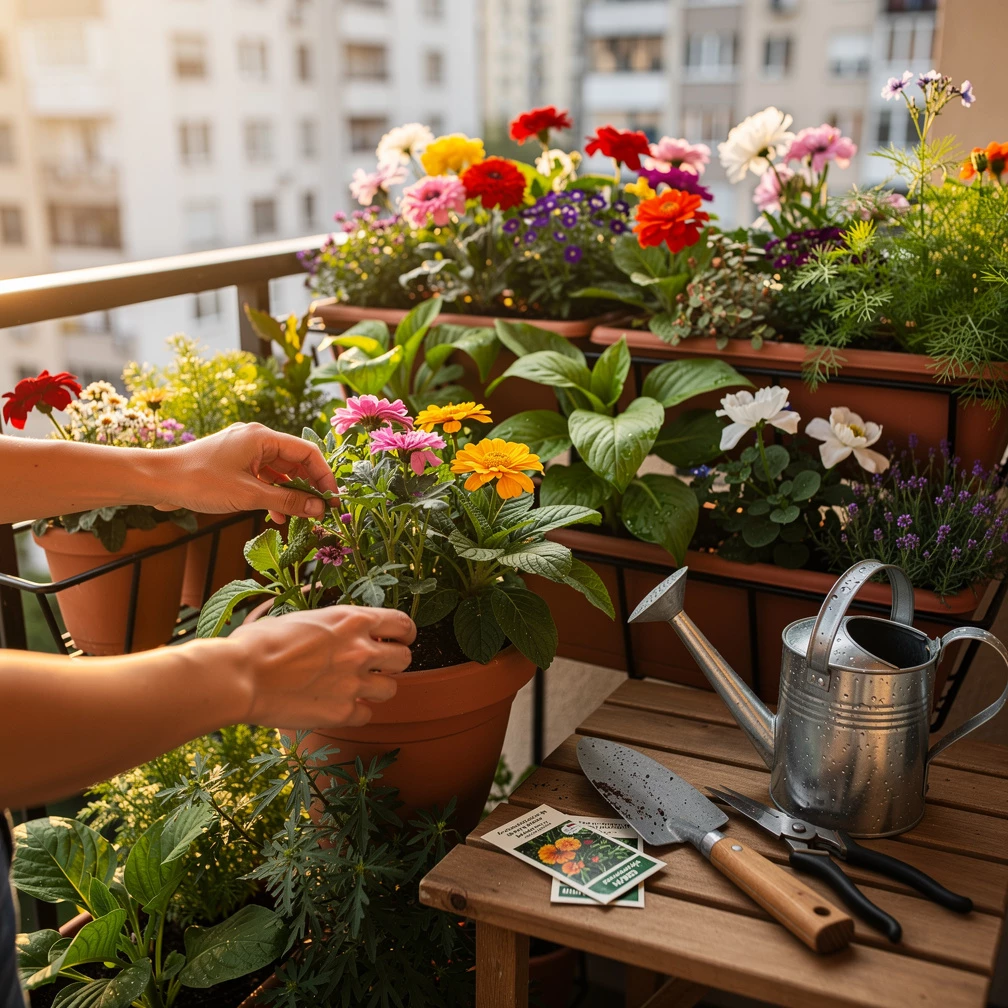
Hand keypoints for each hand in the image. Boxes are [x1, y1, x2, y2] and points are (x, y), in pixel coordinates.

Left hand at [155, 422, 337, 521]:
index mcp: (262, 437)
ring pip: (280, 471)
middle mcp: (256, 439)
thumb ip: (287, 502)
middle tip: (321, 511)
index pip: (307, 453)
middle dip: (309, 487)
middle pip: (296, 461)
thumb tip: (319, 509)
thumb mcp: (249, 495)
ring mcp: (243, 451)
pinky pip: (263, 477)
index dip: (324, 476)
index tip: (333, 500)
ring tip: (302, 517)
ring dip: (291, 494)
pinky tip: (277, 516)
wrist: (157, 480)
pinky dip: (273, 494)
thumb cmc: (200, 482)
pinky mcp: (233, 463)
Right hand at [227, 605, 415, 730]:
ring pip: (391, 689)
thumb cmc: (259, 642)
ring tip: (355, 688)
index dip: (403, 634)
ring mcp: (354, 683)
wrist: (242, 676)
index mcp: (352, 620)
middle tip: (376, 667)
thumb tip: (327, 625)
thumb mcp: (300, 617)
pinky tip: (338, 707)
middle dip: (393, 663)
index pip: (402, 624)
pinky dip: (356, 713)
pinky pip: (367, 715)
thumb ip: (328, 625)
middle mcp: (361, 650)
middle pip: (404, 658)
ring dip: (376, 689)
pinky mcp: (343, 712)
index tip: (397, 640)